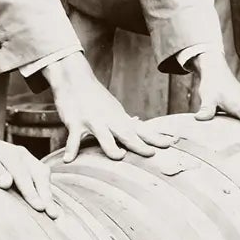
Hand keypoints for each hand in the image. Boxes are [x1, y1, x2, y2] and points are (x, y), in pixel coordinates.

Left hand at [0, 125, 55, 215]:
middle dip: (47, 195)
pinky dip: (46, 188)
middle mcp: (22, 154)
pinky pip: (41, 175)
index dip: (31, 192)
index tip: (39, 207)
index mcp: (10, 154)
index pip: (23, 175)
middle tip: (53, 214)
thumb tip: (7, 182)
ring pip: (43, 174)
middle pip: (39, 175)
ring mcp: (27, 158)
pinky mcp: (28, 163)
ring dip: (49, 193)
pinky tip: (48, 201)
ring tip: (54, 212)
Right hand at [47, 53, 171, 162]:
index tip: (170, 143)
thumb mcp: (113, 108)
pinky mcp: (75, 123)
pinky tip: (69, 161)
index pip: (141, 130)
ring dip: (111, 147)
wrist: (74, 79)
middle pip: (127, 134)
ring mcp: (93, 122)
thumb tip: (138, 123)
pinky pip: (73, 139)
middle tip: (151, 153)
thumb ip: (124, 120)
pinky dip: (71, 150)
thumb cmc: (94, 96)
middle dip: (139, 145)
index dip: (155, 138)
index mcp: (119, 118)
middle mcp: (109, 121)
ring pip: (104, 136)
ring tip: (119, 156)